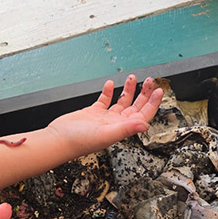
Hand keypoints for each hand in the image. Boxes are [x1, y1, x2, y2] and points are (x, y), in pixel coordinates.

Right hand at [47, 74, 162, 159]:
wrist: (58, 140)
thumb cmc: (79, 141)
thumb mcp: (106, 134)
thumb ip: (126, 129)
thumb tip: (144, 125)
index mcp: (121, 129)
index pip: (143, 115)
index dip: (152, 104)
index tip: (159, 91)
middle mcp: (115, 124)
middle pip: (135, 107)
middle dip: (144, 94)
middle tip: (150, 81)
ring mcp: (104, 118)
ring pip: (121, 102)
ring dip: (128, 90)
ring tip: (132, 77)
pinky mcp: (92, 113)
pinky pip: (104, 100)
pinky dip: (108, 91)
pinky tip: (110, 84)